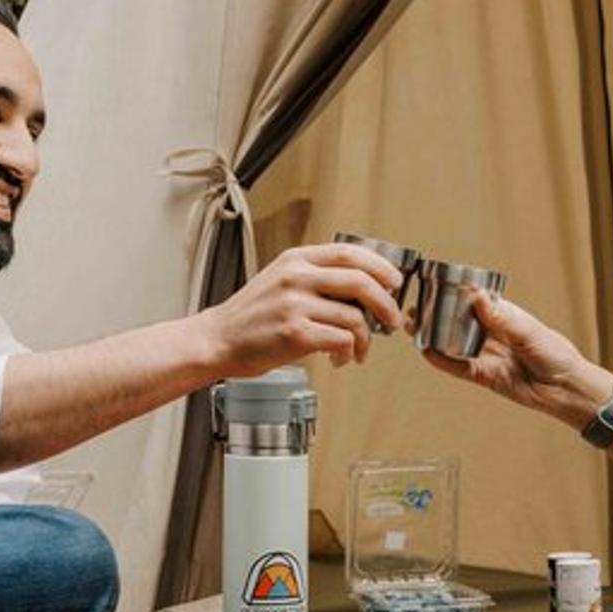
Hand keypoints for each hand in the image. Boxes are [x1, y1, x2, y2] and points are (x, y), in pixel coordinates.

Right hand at [203, 242, 402, 374]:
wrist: (218, 340)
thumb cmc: (251, 316)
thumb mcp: (280, 280)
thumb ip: (316, 277)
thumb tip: (364, 289)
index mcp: (295, 260)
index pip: (349, 253)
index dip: (380, 266)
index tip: (395, 281)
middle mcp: (296, 277)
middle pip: (360, 282)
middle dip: (385, 303)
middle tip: (392, 320)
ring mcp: (294, 305)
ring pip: (354, 317)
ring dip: (366, 338)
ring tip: (359, 349)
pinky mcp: (294, 333)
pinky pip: (341, 339)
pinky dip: (348, 352)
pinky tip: (340, 358)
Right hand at [434, 287, 607, 427]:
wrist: (566, 389)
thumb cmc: (557, 355)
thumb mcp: (529, 332)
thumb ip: (502, 319)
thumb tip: (480, 297)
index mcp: (506, 316)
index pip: (476, 301)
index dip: (457, 293)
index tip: (436, 284)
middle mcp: (493, 334)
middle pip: (459, 321)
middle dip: (438, 314)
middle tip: (417, 307)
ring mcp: (487, 354)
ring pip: (454, 343)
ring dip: (434, 335)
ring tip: (415, 326)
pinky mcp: (484, 376)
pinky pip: (458, 367)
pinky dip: (442, 360)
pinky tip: (427, 351)